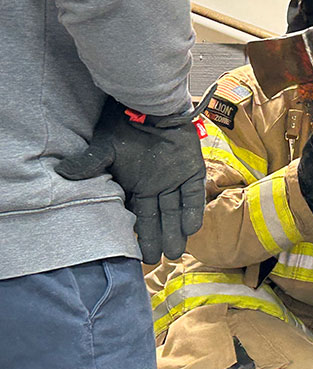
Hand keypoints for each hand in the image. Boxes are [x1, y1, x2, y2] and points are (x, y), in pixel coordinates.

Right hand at [55, 97, 205, 263]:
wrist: (152, 107)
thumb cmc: (126, 127)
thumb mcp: (105, 148)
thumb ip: (90, 164)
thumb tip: (63, 173)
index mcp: (135, 186)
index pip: (137, 216)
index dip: (138, 235)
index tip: (137, 255)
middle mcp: (156, 187)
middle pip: (157, 219)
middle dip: (158, 240)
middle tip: (156, 261)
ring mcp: (175, 180)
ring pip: (175, 212)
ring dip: (176, 231)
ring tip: (176, 253)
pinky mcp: (192, 171)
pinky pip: (194, 195)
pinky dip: (193, 210)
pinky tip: (192, 229)